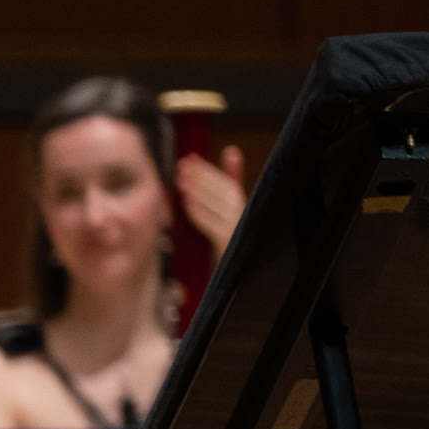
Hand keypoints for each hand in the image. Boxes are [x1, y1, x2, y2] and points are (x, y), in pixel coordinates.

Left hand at [176, 145, 248, 263]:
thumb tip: (230, 152)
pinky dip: (201, 214)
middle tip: (183, 165)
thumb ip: (228, 183)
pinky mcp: (229, 243)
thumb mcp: (227, 212)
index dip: (210, 170)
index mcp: (245, 207)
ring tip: (182, 180)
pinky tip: (187, 204)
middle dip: (203, 176)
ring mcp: (238, 229)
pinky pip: (214, 226)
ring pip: (220, 205)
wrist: (234, 276)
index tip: (192, 158)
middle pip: (224, 191)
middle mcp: (245, 216)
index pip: (228, 183)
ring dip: (199, 191)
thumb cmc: (228, 239)